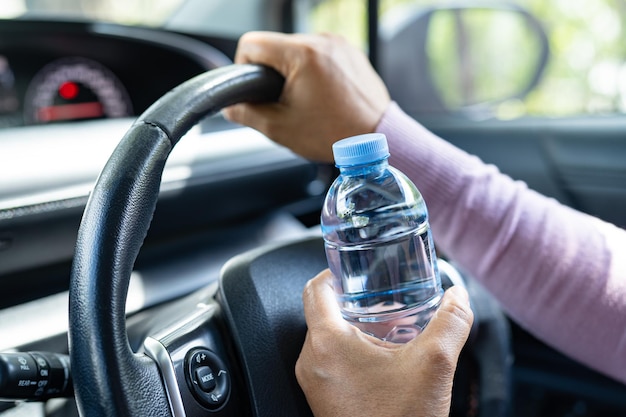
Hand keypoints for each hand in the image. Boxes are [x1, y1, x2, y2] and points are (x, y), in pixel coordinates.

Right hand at [222, 31, 390, 162]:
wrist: (375, 138)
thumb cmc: (334, 134)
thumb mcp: (280, 128)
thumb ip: (246, 113)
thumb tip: (231, 106)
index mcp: (302, 54)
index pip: (251, 43)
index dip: (243, 67)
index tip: (254, 89)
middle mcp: (321, 41)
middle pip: (275, 47)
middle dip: (272, 74)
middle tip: (285, 103)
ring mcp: (338, 44)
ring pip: (297, 50)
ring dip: (294, 72)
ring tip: (307, 102)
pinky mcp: (350, 51)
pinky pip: (319, 54)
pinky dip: (314, 71)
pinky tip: (322, 96)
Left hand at [295, 269, 472, 416]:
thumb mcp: (434, 365)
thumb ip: (451, 323)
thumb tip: (458, 296)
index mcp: (328, 343)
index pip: (316, 289)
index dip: (334, 272)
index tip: (352, 269)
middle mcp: (312, 361)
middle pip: (322, 312)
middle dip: (351, 301)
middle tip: (378, 296)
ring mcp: (315, 382)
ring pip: (326, 338)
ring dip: (352, 326)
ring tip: (384, 325)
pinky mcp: (324, 398)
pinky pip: (329, 361)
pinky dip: (349, 350)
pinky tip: (380, 357)